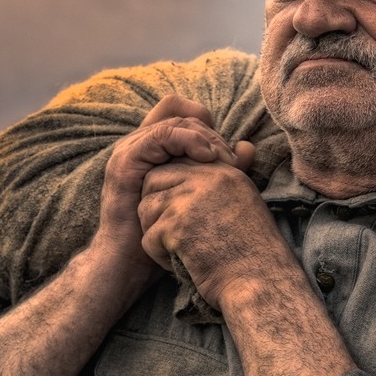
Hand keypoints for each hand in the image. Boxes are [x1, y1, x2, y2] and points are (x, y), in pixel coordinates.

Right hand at [93, 95, 251, 273]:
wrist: (131, 263)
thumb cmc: (165, 232)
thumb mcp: (199, 194)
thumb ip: (222, 169)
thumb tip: (248, 146)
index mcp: (155, 149)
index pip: (181, 112)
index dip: (207, 123)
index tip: (225, 152)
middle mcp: (140, 144)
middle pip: (181, 114)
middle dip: (211, 133)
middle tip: (230, 160)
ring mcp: (130, 150)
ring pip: (173, 121)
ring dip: (204, 136)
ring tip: (222, 159)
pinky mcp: (126, 161)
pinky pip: (160, 136)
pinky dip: (188, 140)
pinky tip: (207, 157)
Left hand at [138, 158, 294, 310]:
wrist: (260, 281)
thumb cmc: (254, 250)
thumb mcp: (244, 202)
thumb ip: (223, 181)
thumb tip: (236, 150)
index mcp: (225, 172)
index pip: (177, 162)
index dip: (169, 187)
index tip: (179, 213)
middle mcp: (208, 179)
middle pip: (154, 179)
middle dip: (155, 207)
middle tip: (171, 232)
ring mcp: (191, 201)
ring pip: (146, 207)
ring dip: (155, 232)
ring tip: (178, 249)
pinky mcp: (178, 227)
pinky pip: (148, 237)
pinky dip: (159, 256)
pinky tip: (180, 263)